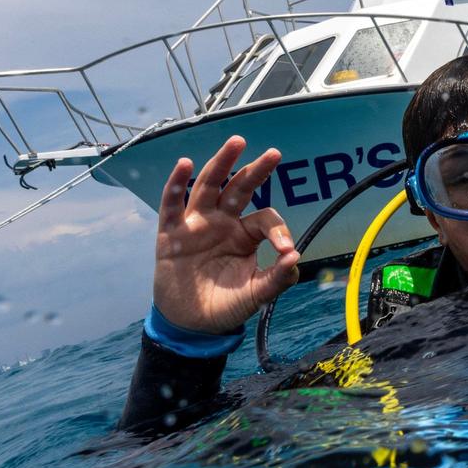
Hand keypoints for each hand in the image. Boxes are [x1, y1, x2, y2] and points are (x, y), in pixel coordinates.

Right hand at [153, 135, 299, 333]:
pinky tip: (185, 164)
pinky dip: (176, 184)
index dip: (279, 231)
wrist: (191, 325)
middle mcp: (222, 222)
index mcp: (245, 234)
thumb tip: (296, 258)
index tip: (286, 250)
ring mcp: (196, 225)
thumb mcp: (256, 294)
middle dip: (256, 170)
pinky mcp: (171, 234)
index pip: (265, 219)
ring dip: (222, 163)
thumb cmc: (226, 305)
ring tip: (237, 142)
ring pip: (209, 186)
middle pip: (240, 188)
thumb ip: (277, 278)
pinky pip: (172, 205)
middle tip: (275, 153)